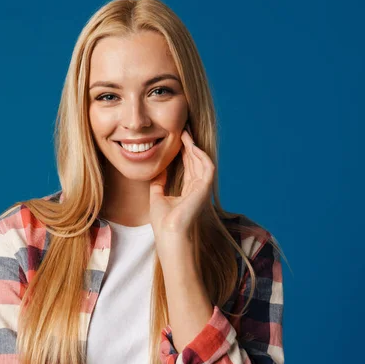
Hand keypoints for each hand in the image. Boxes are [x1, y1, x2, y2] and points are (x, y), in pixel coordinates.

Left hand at [149, 127, 214, 241]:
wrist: (169, 234)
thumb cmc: (163, 222)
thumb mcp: (157, 197)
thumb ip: (159, 183)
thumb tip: (157, 170)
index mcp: (188, 191)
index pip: (188, 166)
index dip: (184, 152)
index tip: (177, 138)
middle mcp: (197, 189)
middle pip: (196, 161)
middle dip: (190, 145)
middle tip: (183, 129)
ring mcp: (202, 189)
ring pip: (202, 162)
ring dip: (195, 147)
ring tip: (186, 134)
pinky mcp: (204, 189)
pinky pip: (207, 168)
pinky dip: (201, 156)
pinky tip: (193, 146)